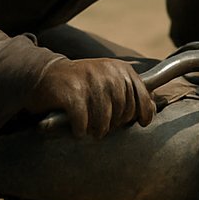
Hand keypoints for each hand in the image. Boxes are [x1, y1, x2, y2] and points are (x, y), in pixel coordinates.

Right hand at [23, 58, 154, 138]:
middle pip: (123, 112)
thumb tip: (153, 111)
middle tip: (102, 127)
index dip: (141, 115)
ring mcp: (89, 80)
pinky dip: (80, 130)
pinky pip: (83, 121)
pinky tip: (77, 129)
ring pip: (104, 120)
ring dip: (97, 130)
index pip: (142, 98)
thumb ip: (131, 94)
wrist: (45, 76)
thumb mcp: (109, 82)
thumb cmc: (82, 85)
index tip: (139, 123)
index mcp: (120, 69)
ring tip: (91, 130)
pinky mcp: (71, 91)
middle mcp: (107, 72)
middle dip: (115, 125)